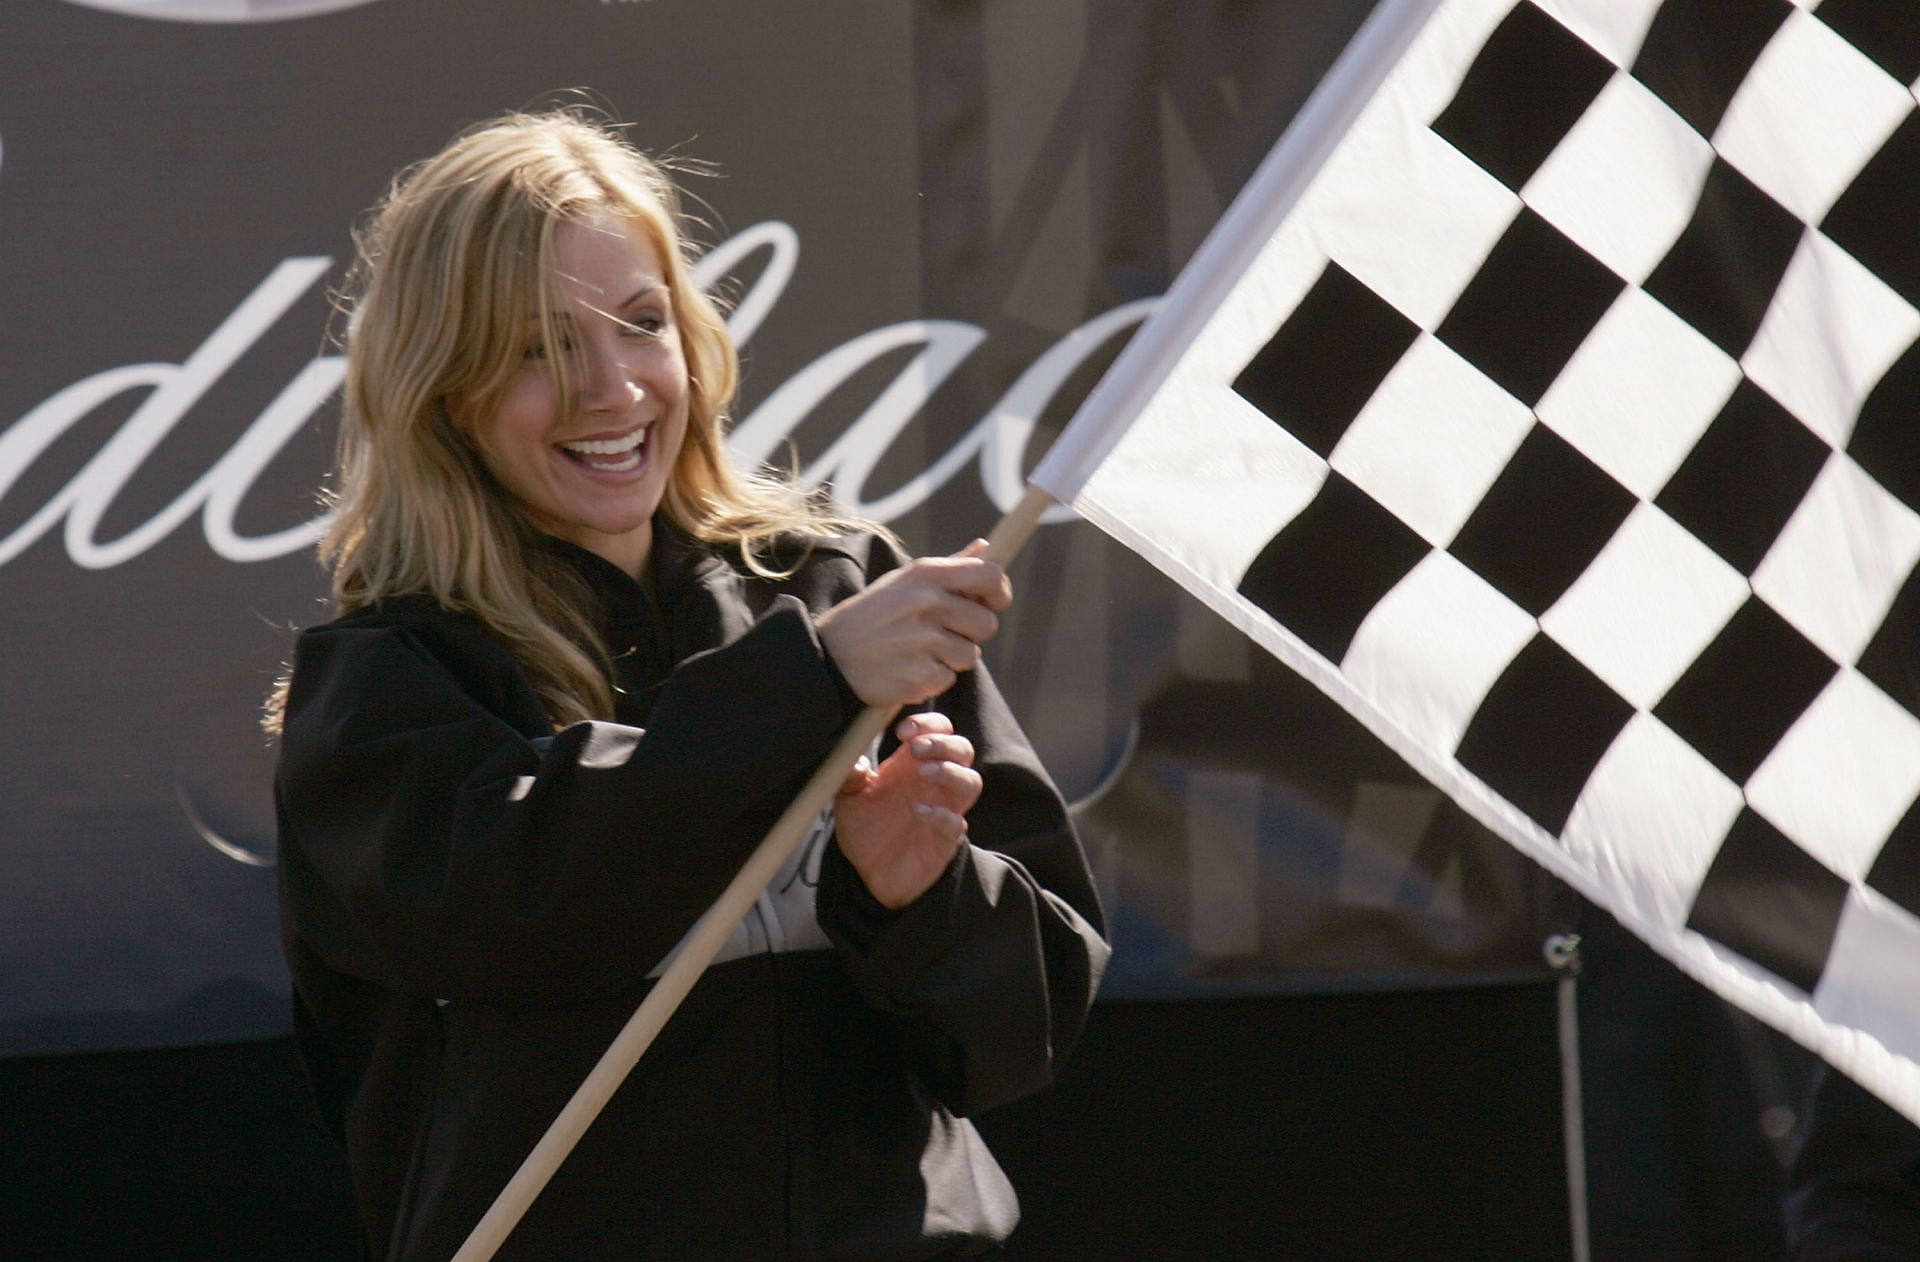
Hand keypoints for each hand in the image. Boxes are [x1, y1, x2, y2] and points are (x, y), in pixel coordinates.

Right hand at [815, 540, 1011, 707]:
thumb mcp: (902, 583)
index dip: (999, 592)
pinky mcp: (920, 675)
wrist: (827, 657)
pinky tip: (906, 669)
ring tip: (917, 652)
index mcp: (926, 574)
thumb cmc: (870, 617)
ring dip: (950, 659)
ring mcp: (924, 640)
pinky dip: (931, 679)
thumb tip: (987, 547)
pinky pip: (948, 679)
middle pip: (987, 623)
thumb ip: (949, 567)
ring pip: (970, 655)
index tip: (992, 603)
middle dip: (970, 633)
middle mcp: (928, 603)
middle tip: (940, 634)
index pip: (991, 576)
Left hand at [834, 712, 982, 908]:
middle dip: (943, 743)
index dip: (927, 724)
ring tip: (923, 772)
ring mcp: (944, 809)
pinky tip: (918, 810)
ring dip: (950, 771)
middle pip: (962, 750)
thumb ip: (849, 776)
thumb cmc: (865, 827)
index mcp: (913, 764)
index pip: (937, 730)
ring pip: (970, 781)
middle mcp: (934, 782)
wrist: (869, 872)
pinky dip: (941, 813)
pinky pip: (956, 822)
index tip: (902, 731)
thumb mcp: (848, 797)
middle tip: (916, 748)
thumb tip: (854, 761)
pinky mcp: (944, 839)